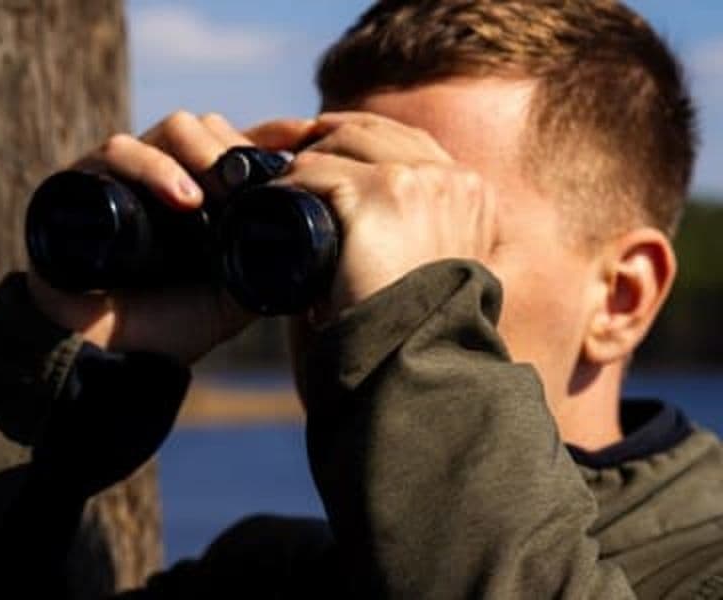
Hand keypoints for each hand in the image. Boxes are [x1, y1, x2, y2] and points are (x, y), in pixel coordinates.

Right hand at [28, 112, 316, 362]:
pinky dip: (153, 167)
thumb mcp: (234, 295)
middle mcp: (166, 179)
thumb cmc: (171, 326)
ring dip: (200, 155)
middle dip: (232, 152)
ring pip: (172, 129)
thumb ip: (264, 263)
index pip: (235, 143)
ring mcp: (128, 177)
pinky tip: (182, 200)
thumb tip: (308, 240)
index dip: (268, 136)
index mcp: (202, 196)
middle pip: (207, 128)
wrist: (112, 356)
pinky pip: (118, 151)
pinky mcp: (85, 183)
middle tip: (245, 192)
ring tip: (210, 200)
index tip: (304, 136)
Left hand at [274, 111, 498, 320]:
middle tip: (289, 159)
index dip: (359, 139)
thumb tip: (369, 224)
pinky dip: (289, 183)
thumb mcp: (430, 268)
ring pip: (344, 142)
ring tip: (279, 185)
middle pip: (374, 130)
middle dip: (326, 136)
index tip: (324, 151)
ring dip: (307, 161)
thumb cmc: (414, 326)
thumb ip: (417, 233)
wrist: (413, 356)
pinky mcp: (381, 192)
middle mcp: (452, 178)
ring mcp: (419, 180)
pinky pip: (318, 170)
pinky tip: (271, 202)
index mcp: (469, 192)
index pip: (407, 141)